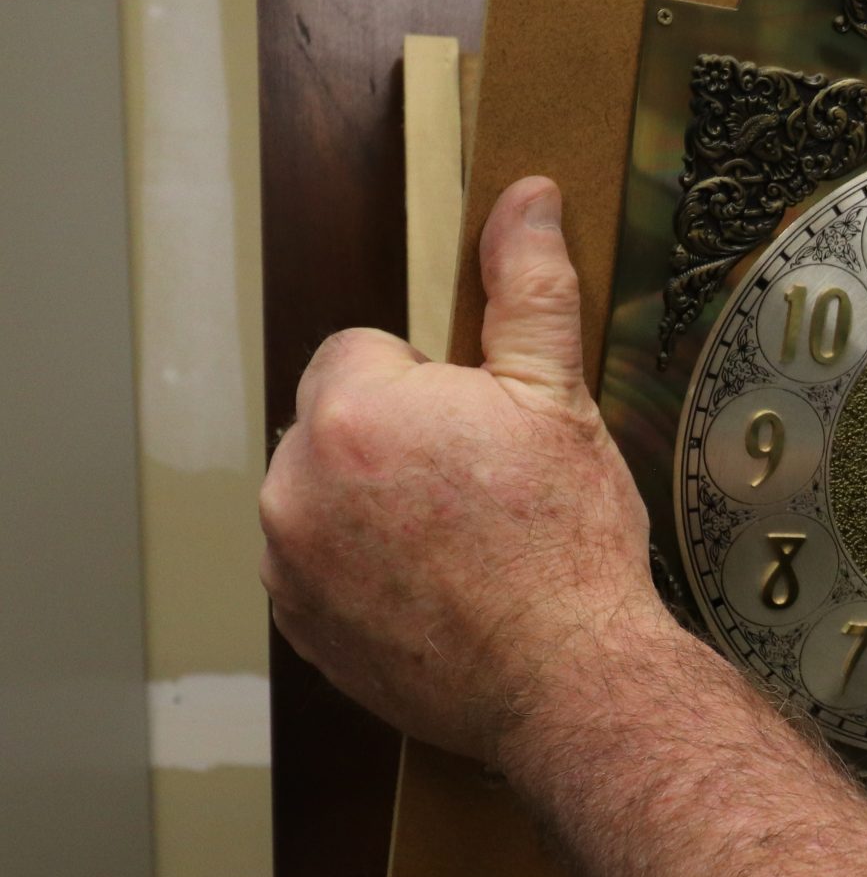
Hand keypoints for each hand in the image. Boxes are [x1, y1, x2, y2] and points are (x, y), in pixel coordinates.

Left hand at [259, 177, 665, 766]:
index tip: (484, 433)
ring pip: (324, 495)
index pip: (363, 351)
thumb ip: (528, 289)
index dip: (434, 383)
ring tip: (464, 545)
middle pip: (336, 423)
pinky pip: (320, 566)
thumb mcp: (558, 399)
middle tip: (482, 490)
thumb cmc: (567, 544)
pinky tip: (439, 590)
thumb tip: (526, 198)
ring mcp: (288, 566)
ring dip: (375, 506)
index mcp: (350, 413)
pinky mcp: (299, 627)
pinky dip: (366, 572)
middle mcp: (295, 488)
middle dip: (398, 441)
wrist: (567, 678)